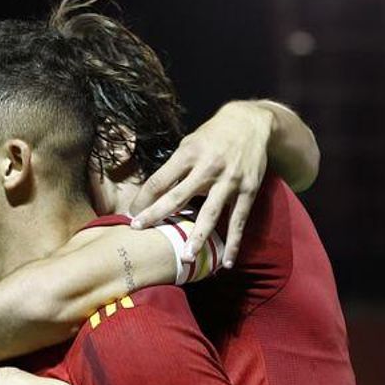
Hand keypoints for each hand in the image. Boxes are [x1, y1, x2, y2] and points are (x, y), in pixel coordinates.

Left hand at [129, 100, 273, 267]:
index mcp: (189, 153)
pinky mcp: (247, 191)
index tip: (132, 214)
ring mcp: (229, 181)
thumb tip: (155, 191)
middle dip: (156, 215)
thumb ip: (176, 166)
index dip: (144, 198)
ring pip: (210, 214)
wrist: (252, 122)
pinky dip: (234, 242)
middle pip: (177, 197)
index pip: (160, 180)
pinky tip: (227, 262)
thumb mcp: (191, 142)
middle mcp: (208, 168)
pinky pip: (238, 221)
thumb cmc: (214, 134)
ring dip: (197, 237)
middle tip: (139, 230)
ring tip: (186, 257)